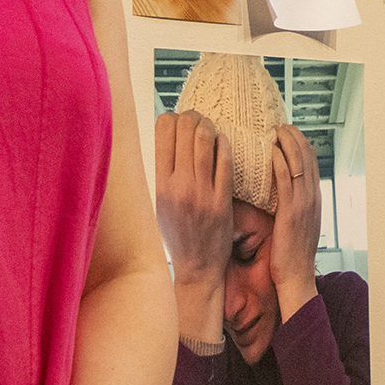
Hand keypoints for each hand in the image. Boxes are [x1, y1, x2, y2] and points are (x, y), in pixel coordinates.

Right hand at [153, 110, 230, 348]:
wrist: (198, 267)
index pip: (163, 130)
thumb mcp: (159, 203)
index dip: (172, 118)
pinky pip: (225, 159)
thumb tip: (167, 137)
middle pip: (185, 128)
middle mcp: (178, 185)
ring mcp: (201, 192)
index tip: (178, 122)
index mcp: (159, 183)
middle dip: (193, 117)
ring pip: (205, 139)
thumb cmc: (179, 233)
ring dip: (209, 126)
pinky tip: (224, 143)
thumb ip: (163, 172)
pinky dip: (225, 144)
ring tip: (210, 128)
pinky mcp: (222, 199)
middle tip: (198, 121)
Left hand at [267, 124, 322, 321]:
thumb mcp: (295, 224)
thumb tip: (279, 190)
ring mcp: (304, 204)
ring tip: (276, 130)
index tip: (289, 132)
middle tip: (281, 125)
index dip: (301, 144)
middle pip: (308, 158)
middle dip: (296, 138)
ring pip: (300, 165)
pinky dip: (282, 163)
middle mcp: (313, 198)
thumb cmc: (290, 254)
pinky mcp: (291, 212)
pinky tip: (273, 152)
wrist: (296, 277)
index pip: (311, 163)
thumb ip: (290, 205)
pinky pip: (287, 181)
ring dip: (289, 144)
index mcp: (314, 200)